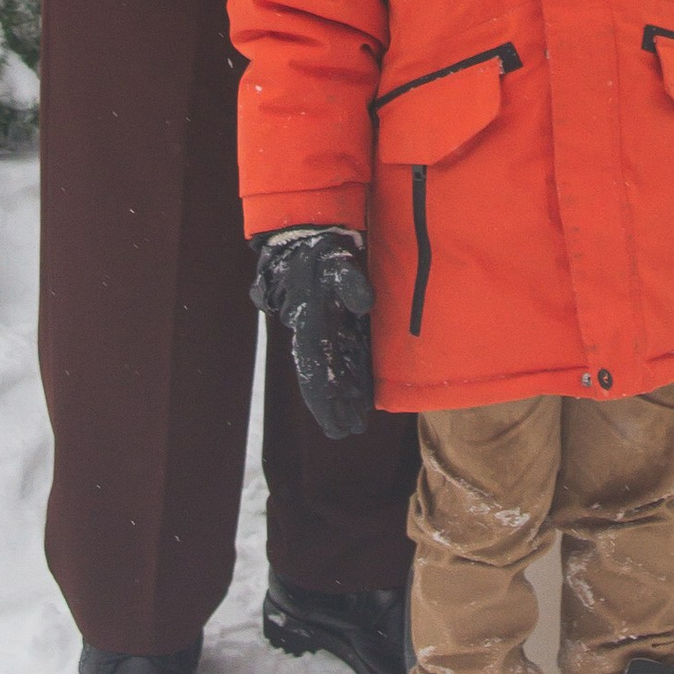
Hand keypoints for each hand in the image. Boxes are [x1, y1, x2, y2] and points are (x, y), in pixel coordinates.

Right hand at [251, 227, 376, 436]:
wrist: (309, 241)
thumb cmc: (322, 253)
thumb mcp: (336, 262)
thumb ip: (351, 282)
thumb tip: (364, 303)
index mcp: (310, 327)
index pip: (314, 372)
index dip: (323, 399)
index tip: (332, 423)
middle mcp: (314, 336)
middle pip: (323, 379)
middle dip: (334, 406)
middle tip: (348, 432)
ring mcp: (326, 332)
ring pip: (334, 372)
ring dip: (344, 396)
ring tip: (356, 422)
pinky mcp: (337, 325)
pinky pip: (345, 356)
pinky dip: (353, 376)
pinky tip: (364, 393)